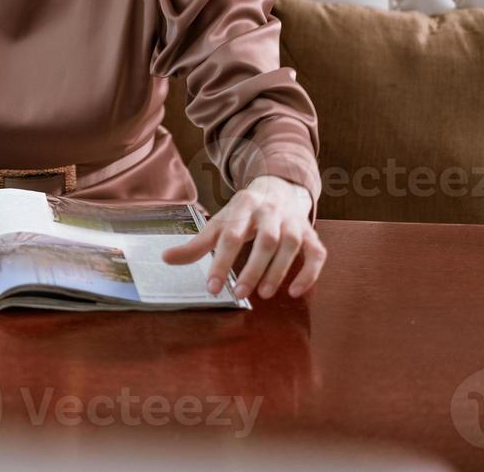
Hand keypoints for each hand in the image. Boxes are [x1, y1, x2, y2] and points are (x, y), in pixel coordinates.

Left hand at [161, 176, 325, 299]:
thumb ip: (196, 244)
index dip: (221, 261)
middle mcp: (270, 213)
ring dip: (278, 272)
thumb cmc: (244, 213)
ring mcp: (293, 222)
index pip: (231, 235)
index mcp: (243, 207)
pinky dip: (310, 273)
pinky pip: (317, 254)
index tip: (213, 287)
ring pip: (291, 246)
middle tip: (241, 294)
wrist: (279, 188)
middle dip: (253, 268)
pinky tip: (295, 292)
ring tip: (263, 294)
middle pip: (266, 241)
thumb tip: (166, 259)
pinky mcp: (310, 234)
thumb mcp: (219, 222)